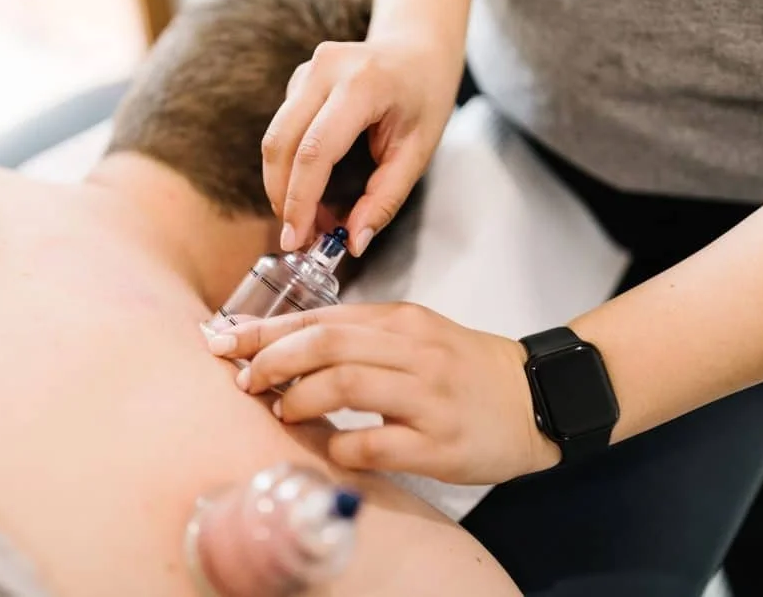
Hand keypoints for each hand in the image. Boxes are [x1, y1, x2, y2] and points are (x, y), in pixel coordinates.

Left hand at [206, 303, 561, 484]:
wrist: (538, 398)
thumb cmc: (465, 369)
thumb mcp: (415, 336)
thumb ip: (359, 337)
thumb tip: (286, 348)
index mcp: (401, 321)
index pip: (321, 316)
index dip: (265, 330)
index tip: (224, 340)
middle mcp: (413, 351)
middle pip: (326, 343)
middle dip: (272, 360)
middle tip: (246, 380)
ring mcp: (428, 396)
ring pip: (345, 384)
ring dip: (299, 399)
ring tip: (282, 410)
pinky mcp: (440, 442)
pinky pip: (375, 442)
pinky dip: (341, 445)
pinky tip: (334, 447)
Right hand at [262, 34, 463, 256]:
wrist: (418, 47)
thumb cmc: (424, 98)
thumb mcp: (417, 152)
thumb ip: (384, 199)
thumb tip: (354, 243)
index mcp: (363, 84)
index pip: (315, 151)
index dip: (300, 200)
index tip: (296, 239)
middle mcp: (325, 69)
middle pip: (281, 144)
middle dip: (283, 198)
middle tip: (298, 238)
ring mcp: (306, 71)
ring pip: (274, 139)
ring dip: (282, 186)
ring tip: (307, 219)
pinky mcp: (297, 80)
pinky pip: (281, 131)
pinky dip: (288, 167)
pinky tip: (310, 189)